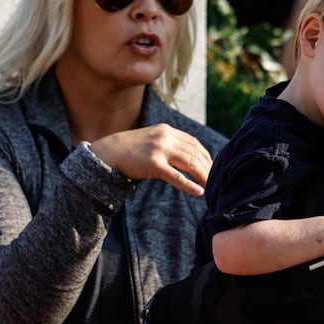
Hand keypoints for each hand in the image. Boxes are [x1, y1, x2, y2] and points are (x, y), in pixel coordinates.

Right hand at [89, 124, 211, 195]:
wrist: (106, 153)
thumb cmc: (130, 150)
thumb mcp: (152, 140)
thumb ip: (169, 144)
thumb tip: (190, 156)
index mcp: (167, 131)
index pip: (194, 143)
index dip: (206, 156)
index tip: (212, 168)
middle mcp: (166, 137)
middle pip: (195, 153)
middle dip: (207, 167)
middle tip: (216, 180)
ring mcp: (159, 150)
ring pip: (189, 163)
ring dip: (203, 176)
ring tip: (212, 186)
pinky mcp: (153, 164)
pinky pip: (176, 176)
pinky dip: (189, 185)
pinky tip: (199, 192)